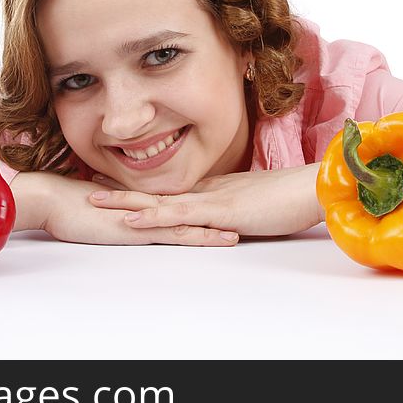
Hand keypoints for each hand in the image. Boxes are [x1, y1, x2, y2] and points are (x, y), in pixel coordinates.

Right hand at [17, 171, 239, 246]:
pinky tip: (215, 240)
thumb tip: (114, 214)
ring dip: (214, 229)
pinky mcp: (137, 230)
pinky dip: (197, 236)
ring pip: (188, 223)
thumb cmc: (64, 203)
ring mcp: (143, 218)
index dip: (197, 207)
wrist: (49, 199)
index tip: (218, 210)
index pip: (173, 205)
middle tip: (240, 219)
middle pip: (187, 211)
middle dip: (214, 217)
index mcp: (137, 203)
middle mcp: (145, 208)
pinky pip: (173, 234)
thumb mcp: (94, 209)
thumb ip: (109, 210)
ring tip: (238, 234)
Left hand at [88, 164, 324, 237]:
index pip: (169, 188)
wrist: (314, 189)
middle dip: (121, 190)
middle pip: (155, 189)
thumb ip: (235, 208)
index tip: (114, 184)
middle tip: (89, 187)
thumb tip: (220, 217)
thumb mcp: (255, 205)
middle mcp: (205, 190)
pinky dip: (154, 215)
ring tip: (94, 200)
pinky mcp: (219, 211)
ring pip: (159, 199)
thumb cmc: (290, 198)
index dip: (139, 187)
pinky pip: (180, 214)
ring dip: (125, 200)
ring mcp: (210, 199)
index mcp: (213, 189)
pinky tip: (133, 219)